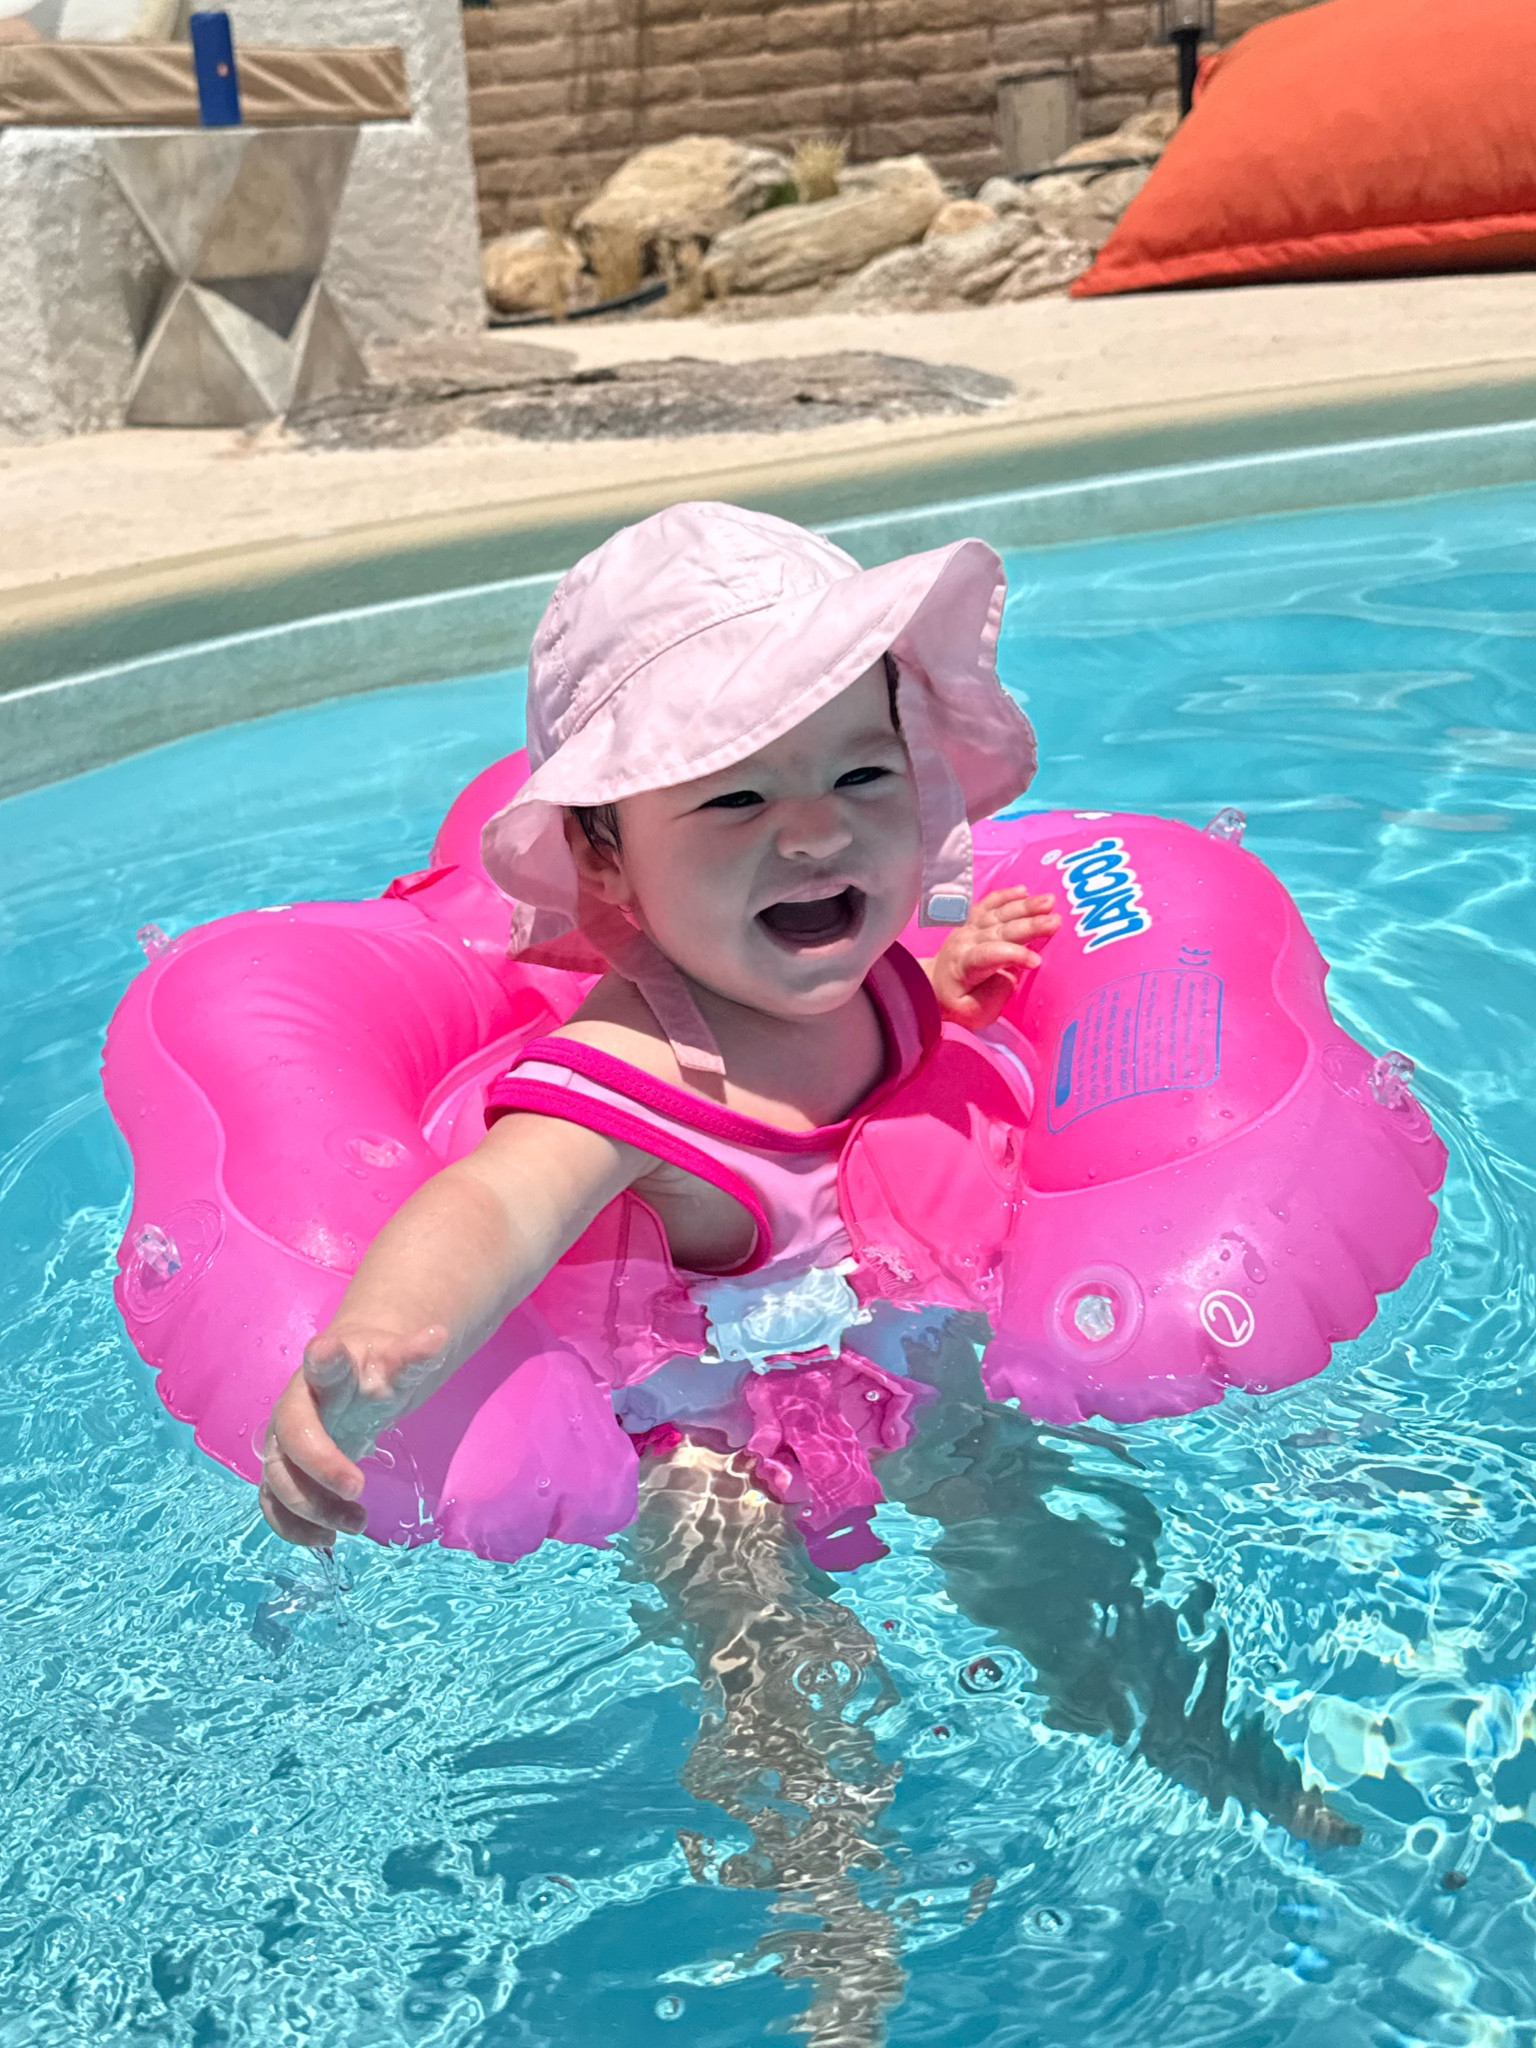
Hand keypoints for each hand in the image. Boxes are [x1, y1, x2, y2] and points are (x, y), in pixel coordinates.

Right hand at [259, 1322, 447, 1546]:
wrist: (347, 1375)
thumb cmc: (372, 1372)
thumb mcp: (395, 1364)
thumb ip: (414, 1357)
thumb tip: (439, 1335)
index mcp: (327, 1370)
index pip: (323, 1364)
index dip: (324, 1360)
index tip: (326, 1352)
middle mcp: (295, 1404)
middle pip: (293, 1433)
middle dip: (321, 1464)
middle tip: (357, 1488)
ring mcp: (281, 1440)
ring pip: (279, 1475)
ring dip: (313, 1507)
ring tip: (357, 1523)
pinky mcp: (280, 1470)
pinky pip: (271, 1503)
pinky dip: (291, 1527)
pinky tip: (327, 1538)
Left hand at [929, 887, 1059, 1031]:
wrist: (933, 984)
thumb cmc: (956, 1003)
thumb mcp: (972, 1012)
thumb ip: (993, 995)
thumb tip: (1013, 974)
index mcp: (964, 966)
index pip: (989, 955)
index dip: (1013, 955)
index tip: (1037, 962)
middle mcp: (966, 942)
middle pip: (999, 930)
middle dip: (1028, 925)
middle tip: (1055, 921)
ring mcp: (968, 928)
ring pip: (998, 913)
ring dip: (1025, 906)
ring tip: (1050, 901)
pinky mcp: (973, 921)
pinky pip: (989, 903)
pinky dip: (1005, 895)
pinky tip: (1023, 890)